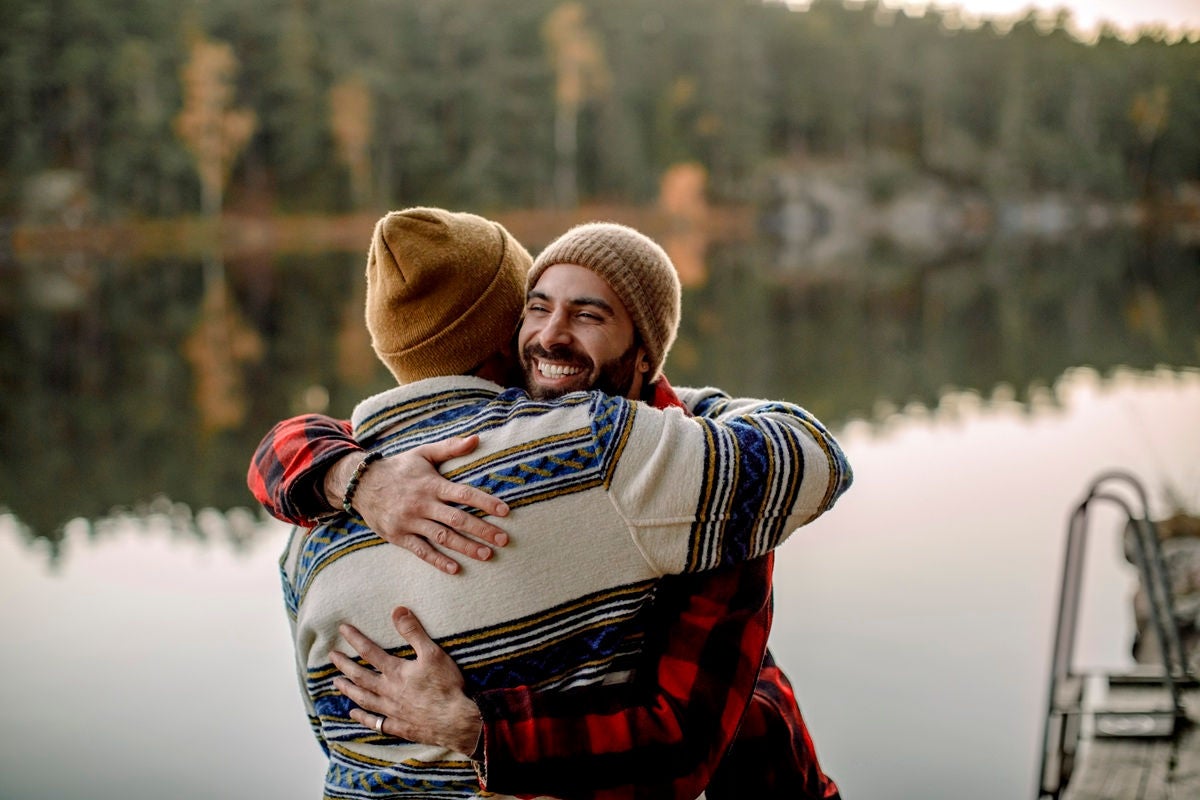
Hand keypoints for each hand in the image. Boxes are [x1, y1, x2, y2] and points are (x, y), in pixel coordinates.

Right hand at [326, 435, 510, 573]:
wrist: (361, 484)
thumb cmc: (399, 468)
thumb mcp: (423, 453)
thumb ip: (450, 448)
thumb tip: (477, 438)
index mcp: (431, 484)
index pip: (464, 494)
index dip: (486, 502)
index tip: (505, 511)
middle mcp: (422, 504)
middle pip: (457, 519)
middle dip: (482, 530)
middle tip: (504, 539)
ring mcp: (410, 522)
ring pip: (443, 538)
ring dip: (466, 547)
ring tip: (487, 555)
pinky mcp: (399, 536)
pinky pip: (421, 551)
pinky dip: (438, 561)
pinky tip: (456, 569)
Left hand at [331, 606, 481, 755]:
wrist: (456, 720)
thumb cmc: (446, 686)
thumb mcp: (433, 653)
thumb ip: (413, 632)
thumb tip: (397, 611)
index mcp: (395, 672)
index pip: (370, 652)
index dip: (355, 639)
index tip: (343, 630)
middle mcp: (388, 691)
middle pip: (360, 676)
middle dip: (345, 664)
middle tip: (332, 656)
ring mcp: (392, 711)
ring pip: (364, 699)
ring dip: (348, 689)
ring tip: (336, 682)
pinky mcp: (400, 726)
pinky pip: (376, 722)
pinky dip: (363, 718)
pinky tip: (354, 714)